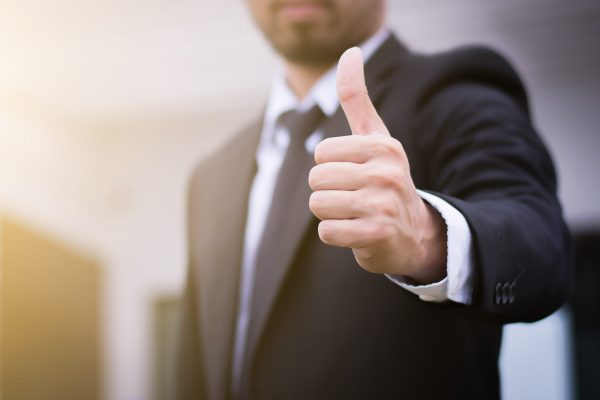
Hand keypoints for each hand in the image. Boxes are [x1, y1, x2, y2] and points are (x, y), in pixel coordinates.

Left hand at [308, 47, 446, 283]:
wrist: (413, 233)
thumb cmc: (384, 180)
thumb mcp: (376, 138)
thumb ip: (358, 98)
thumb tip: (350, 51)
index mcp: (384, 146)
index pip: (321, 153)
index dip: (330, 167)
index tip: (355, 174)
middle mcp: (387, 173)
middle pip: (316, 179)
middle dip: (327, 192)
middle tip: (354, 198)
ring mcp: (384, 205)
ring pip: (318, 205)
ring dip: (330, 214)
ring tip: (355, 214)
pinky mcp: (378, 235)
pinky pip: (327, 232)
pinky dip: (335, 235)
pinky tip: (358, 232)